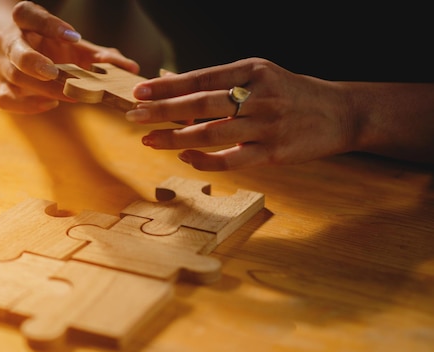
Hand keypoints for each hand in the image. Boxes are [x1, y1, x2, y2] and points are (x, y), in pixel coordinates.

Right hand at [0, 1, 139, 113]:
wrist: (18, 54)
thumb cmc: (53, 48)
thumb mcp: (75, 47)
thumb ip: (101, 56)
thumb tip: (131, 68)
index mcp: (26, 22)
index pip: (27, 14)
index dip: (48, 24)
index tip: (74, 35)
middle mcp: (10, 41)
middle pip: (15, 49)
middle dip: (34, 62)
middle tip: (54, 72)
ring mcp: (4, 66)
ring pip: (14, 76)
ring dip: (43, 88)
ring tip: (70, 95)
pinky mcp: (3, 87)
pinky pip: (6, 99)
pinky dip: (28, 105)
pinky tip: (50, 104)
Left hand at [126, 58, 352, 169]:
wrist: (339, 113)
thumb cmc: (291, 93)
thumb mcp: (260, 76)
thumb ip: (219, 81)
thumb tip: (172, 80)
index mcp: (253, 71)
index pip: (201, 77)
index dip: (167, 86)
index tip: (139, 91)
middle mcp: (259, 96)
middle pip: (201, 104)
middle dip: (162, 110)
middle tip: (133, 115)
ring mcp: (266, 126)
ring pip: (211, 133)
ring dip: (174, 137)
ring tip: (148, 140)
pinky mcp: (272, 153)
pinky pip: (230, 160)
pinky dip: (204, 159)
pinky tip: (185, 156)